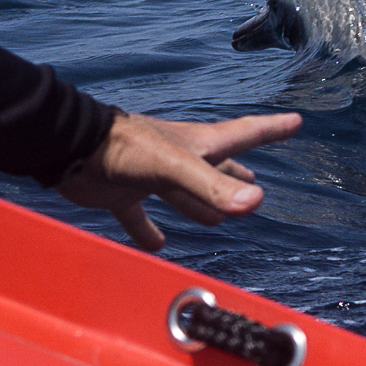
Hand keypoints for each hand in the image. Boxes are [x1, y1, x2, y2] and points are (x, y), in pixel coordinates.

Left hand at [56, 110, 301, 250]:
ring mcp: (150, 175)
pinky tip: (156, 244)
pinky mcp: (123, 193)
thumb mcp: (175, 166)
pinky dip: (149, 229)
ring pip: (183, 192)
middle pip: (216, 167)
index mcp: (196, 146)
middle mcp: (177, 158)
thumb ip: (210, 186)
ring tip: (218, 218)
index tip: (295, 121)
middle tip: (256, 179)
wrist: (70, 148)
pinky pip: (140, 215)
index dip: (271, 129)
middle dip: (237, 174)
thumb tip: (254, 201)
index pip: (243, 135)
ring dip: (201, 204)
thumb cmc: (123, 148)